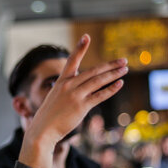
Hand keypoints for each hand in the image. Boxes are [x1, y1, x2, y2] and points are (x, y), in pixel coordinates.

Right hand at [20, 35, 127, 167]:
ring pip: (98, 81)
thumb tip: (81, 87)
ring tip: (125, 69)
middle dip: (110, 65)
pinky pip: (99, 95)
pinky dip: (111, 89)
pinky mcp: (81, 106)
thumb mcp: (55, 98)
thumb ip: (68, 90)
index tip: (86, 36)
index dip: (80, 48)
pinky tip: (120, 84)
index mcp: (61, 81)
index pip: (72, 61)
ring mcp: (75, 95)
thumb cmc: (49, 116)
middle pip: (93, 71)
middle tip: (123, 60)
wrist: (42, 130)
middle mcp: (69, 85)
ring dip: (113, 74)